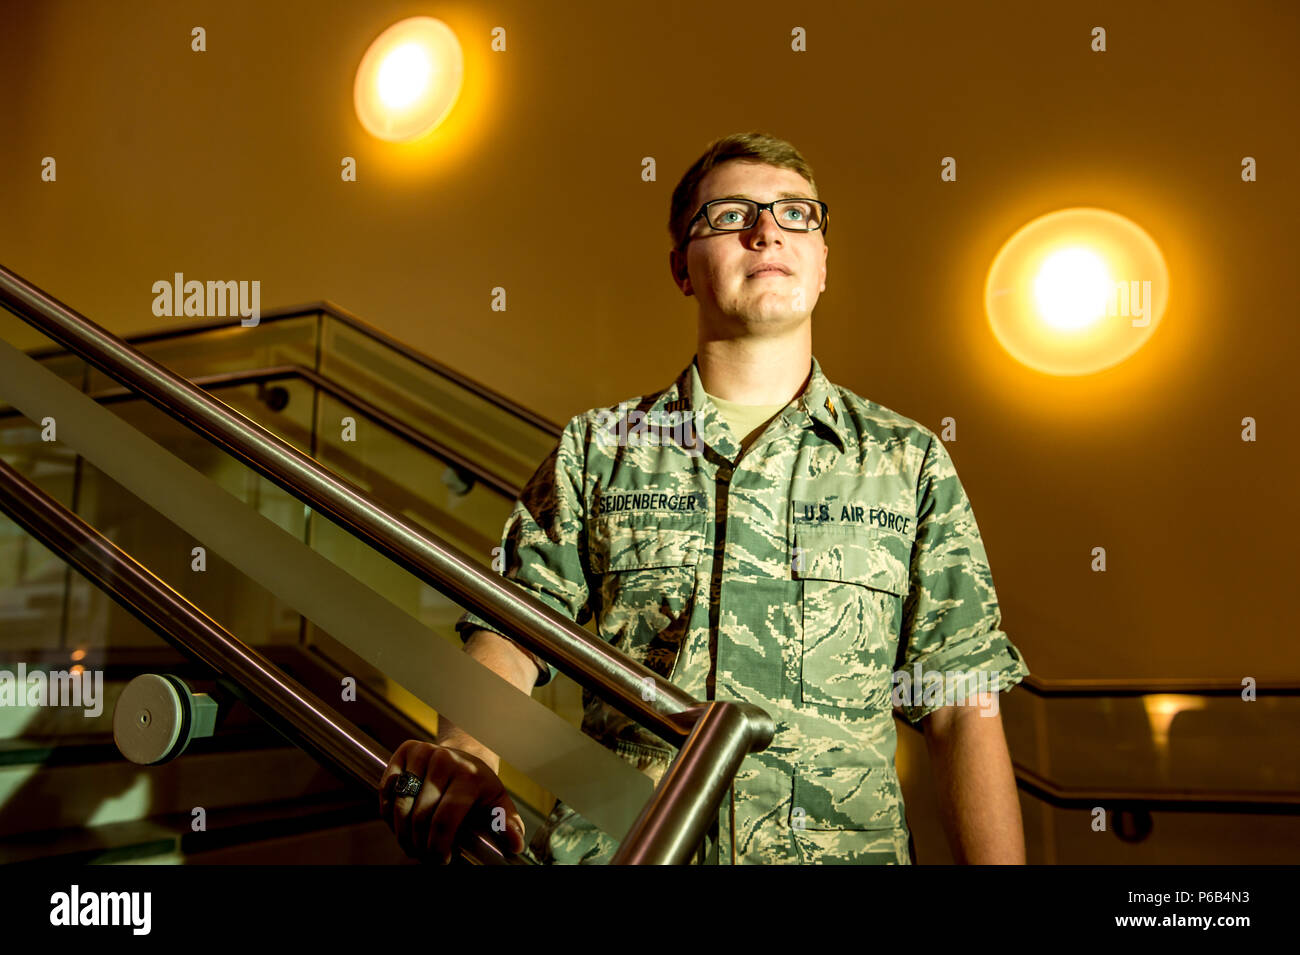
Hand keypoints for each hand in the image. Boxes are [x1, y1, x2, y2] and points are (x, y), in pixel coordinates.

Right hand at [379, 740, 526, 863]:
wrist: (465, 754)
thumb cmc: (480, 785)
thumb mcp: (498, 803)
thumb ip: (508, 824)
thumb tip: (515, 845)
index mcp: (469, 775)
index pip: (445, 819)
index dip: (438, 846)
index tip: (440, 860)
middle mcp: (445, 760)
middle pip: (420, 816)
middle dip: (419, 844)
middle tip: (424, 856)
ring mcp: (423, 753)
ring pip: (400, 804)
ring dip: (401, 833)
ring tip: (412, 845)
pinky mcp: (405, 750)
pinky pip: (387, 789)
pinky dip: (388, 812)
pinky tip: (400, 823)